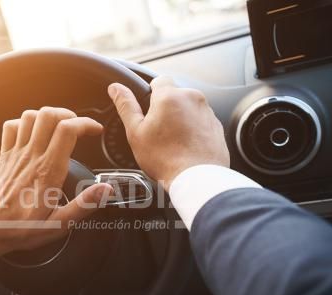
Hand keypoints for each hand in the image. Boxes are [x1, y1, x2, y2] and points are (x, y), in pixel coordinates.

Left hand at [0, 107, 112, 258]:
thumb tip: (105, 190)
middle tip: (77, 127)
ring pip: (29, 117)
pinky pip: (10, 127)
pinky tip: (32, 135)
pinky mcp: (4, 157)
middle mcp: (31, 158)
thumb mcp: (59, 224)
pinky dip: (23, 124)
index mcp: (48, 171)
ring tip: (57, 128)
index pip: (68, 130)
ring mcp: (15, 155)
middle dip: (68, 115)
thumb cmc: (21, 229)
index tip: (95, 130)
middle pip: (48, 115)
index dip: (86, 123)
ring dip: (46, 117)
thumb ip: (84, 205)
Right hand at [107, 76, 229, 189]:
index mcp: (169, 96)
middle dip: (165, 109)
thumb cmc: (165, 158)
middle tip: (156, 131)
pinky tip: (184, 147)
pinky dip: (192, 130)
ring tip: (171, 143)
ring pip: (187, 108)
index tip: (147, 109)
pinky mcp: (216, 125)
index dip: (149, 93)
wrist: (197, 178)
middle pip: (174, 95)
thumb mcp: (136, 132)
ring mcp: (207, 111)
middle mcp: (192, 98)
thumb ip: (125, 105)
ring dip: (179, 119)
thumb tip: (116, 88)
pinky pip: (200, 121)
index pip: (158, 80)